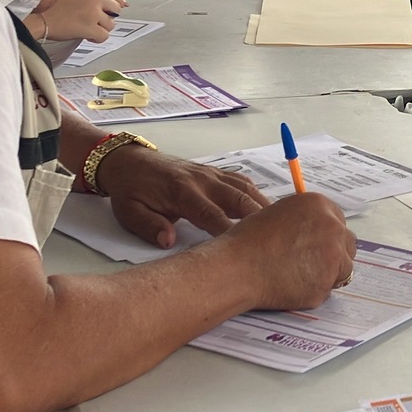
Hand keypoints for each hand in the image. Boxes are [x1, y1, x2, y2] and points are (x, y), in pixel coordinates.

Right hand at [32, 0, 126, 41]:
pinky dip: (97, 38)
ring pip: (111, 24)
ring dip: (101, 28)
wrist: (38, 16)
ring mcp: (93, 13)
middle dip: (109, 15)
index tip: (120, 5)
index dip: (117, 0)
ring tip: (89, 28)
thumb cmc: (50, 4)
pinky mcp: (89, 28)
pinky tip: (88, 36)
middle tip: (100, 19)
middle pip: (116, 8)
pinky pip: (104, 36)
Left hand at [96, 145, 270, 247]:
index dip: (231, 233)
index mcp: (182, 193)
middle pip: (239, 199)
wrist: (128, 161)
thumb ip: (148, 226)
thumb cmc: (130, 190)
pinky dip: (257, 193)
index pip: (213, 216)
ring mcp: (210, 174)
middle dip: (260, 219)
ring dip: (264, 206)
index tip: (248, 250)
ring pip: (245, 188)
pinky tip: (269, 208)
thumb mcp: (129, 212)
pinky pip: (241, 180)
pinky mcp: (213, 172)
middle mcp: (202, 181)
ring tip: (284, 224)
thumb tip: (168, 240)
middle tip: (280, 238)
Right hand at [208, 193, 354, 310]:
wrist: (238, 266)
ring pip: (343, 268)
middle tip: (313, 263)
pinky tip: (293, 286)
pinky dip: (314, 290)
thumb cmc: (249, 241)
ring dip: (328, 273)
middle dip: (334, 254)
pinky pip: (327, 289)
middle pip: (348, 243)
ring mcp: (333, 256)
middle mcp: (332, 227)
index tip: (320, 243)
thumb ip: (304, 220)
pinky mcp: (327, 283)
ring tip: (299, 275)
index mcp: (319, 205)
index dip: (328, 234)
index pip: (338, 220)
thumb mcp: (280, 214)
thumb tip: (314, 232)